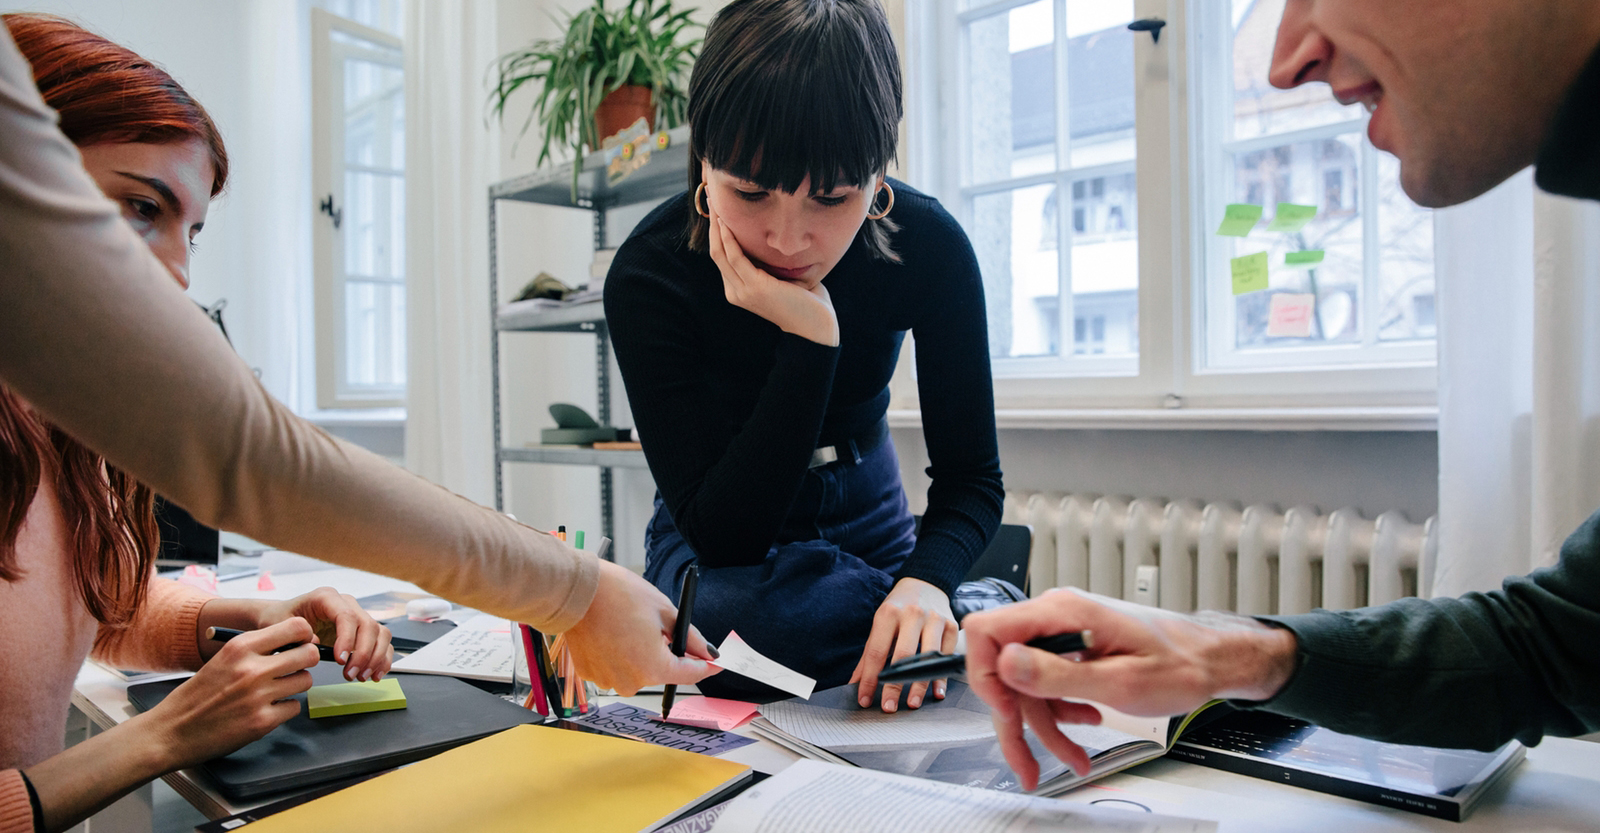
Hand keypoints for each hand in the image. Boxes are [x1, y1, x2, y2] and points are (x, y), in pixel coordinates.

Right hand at [146, 617, 320, 768]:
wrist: (170, 732)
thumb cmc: (197, 695)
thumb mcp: (223, 659)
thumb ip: (256, 649)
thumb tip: (297, 642)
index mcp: (240, 647)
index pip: (297, 627)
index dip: (303, 636)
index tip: (298, 645)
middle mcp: (252, 669)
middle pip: (309, 654)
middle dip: (305, 661)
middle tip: (293, 668)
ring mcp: (258, 696)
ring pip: (305, 681)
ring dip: (295, 686)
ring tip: (275, 691)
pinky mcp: (262, 722)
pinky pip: (294, 707)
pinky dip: (285, 709)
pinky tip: (266, 710)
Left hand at [253, 587, 393, 680]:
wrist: (281, 618)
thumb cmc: (279, 619)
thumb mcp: (279, 625)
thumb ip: (294, 634)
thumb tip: (316, 644)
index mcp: (326, 597)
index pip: (347, 616)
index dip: (348, 639)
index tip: (340, 661)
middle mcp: (346, 603)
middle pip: (368, 625)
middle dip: (363, 653)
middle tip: (351, 674)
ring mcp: (357, 615)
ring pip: (380, 633)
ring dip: (375, 657)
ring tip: (361, 677)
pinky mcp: (361, 629)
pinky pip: (382, 641)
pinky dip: (382, 658)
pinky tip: (375, 674)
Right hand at [564, 560, 720, 694]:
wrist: (576, 590)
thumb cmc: (618, 595)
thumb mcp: (664, 611)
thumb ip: (690, 637)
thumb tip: (708, 652)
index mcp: (653, 667)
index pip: (690, 675)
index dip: (705, 666)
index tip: (713, 662)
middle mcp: (631, 682)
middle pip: (661, 672)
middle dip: (666, 653)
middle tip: (657, 627)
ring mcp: (608, 681)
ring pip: (636, 671)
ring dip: (639, 654)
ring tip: (629, 627)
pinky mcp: (590, 675)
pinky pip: (614, 669)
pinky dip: (618, 656)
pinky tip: (612, 634)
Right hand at [707, 201, 838, 345]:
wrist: (815, 326)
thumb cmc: (805, 301)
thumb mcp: (781, 278)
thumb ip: (770, 262)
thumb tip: (771, 236)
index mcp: (739, 290)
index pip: (721, 257)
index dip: (716, 233)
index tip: (718, 210)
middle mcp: (735, 292)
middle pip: (715, 252)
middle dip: (712, 224)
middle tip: (710, 197)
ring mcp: (743, 291)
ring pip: (720, 253)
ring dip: (716, 226)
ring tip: (716, 202)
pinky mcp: (755, 287)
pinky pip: (735, 257)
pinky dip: (729, 238)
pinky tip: (727, 222)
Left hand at [850, 577, 958, 711]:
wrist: (925, 583)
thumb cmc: (898, 608)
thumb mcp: (880, 623)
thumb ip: (869, 654)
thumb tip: (855, 683)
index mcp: (888, 613)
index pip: (876, 652)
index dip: (870, 679)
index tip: (865, 699)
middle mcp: (912, 614)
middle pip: (903, 656)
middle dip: (895, 685)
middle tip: (889, 707)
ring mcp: (934, 619)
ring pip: (927, 657)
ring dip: (920, 684)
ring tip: (913, 703)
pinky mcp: (951, 625)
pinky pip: (946, 655)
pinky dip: (941, 676)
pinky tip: (936, 691)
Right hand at [963, 588, 1298, 788]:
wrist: (1209, 660)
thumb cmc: (1179, 664)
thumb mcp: (1119, 681)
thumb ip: (1058, 674)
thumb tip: (1006, 664)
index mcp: (1062, 612)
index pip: (988, 631)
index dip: (985, 675)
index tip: (1006, 712)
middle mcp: (1056, 616)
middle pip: (1004, 668)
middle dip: (1016, 720)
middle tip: (1026, 760)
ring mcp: (1063, 632)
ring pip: (1026, 684)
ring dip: (1044, 725)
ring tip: (1071, 755)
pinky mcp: (1071, 648)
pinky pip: (1047, 683)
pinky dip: (1060, 712)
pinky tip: (1084, 723)